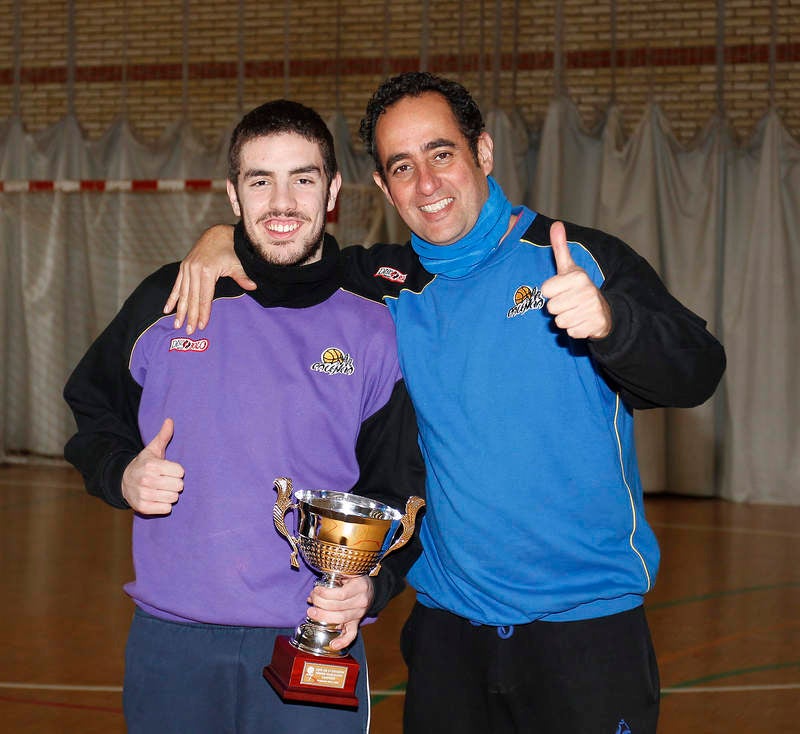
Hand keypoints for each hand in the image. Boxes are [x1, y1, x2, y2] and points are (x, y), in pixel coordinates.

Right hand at [121, 418, 184, 514]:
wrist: (123, 481)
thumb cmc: (144, 464)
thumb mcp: (152, 449)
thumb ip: (163, 436)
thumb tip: (170, 420)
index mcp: (152, 465)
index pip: (180, 471)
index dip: (177, 471)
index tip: (169, 470)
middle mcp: (147, 480)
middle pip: (179, 486)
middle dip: (175, 483)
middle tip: (166, 480)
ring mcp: (144, 495)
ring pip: (174, 498)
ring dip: (170, 494)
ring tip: (162, 489)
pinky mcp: (142, 507)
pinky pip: (166, 509)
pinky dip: (165, 505)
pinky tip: (158, 498)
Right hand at [163, 224, 255, 334]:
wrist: (217, 234)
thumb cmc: (230, 250)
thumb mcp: (237, 263)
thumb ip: (242, 277)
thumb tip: (253, 287)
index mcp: (207, 271)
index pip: (205, 297)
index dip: (204, 313)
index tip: (202, 326)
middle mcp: (194, 270)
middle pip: (193, 298)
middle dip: (190, 316)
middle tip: (188, 331)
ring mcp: (187, 268)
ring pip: (183, 294)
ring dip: (180, 310)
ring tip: (177, 324)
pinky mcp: (183, 267)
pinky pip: (177, 285)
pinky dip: (172, 298)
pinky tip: (166, 309)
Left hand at [306, 577, 374, 649]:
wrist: (370, 588)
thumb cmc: (355, 579)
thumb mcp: (349, 572)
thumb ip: (334, 577)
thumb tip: (314, 592)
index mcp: (360, 586)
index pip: (341, 594)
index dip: (326, 594)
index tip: (316, 590)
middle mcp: (361, 601)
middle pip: (338, 607)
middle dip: (321, 604)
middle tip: (312, 600)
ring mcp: (359, 613)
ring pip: (341, 619)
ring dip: (324, 617)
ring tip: (312, 612)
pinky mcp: (357, 622)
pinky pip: (352, 634)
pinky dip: (342, 641)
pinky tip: (333, 645)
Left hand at [541, 221, 611, 339]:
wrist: (603, 310)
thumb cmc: (579, 288)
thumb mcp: (569, 268)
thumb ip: (560, 248)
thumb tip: (556, 224)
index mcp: (577, 277)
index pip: (545, 290)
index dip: (551, 292)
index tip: (561, 289)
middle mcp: (586, 292)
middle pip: (551, 308)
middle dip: (557, 307)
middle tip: (568, 302)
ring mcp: (591, 310)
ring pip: (559, 322)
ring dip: (565, 319)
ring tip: (575, 311)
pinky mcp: (594, 326)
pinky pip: (570, 332)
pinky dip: (574, 329)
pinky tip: (582, 321)